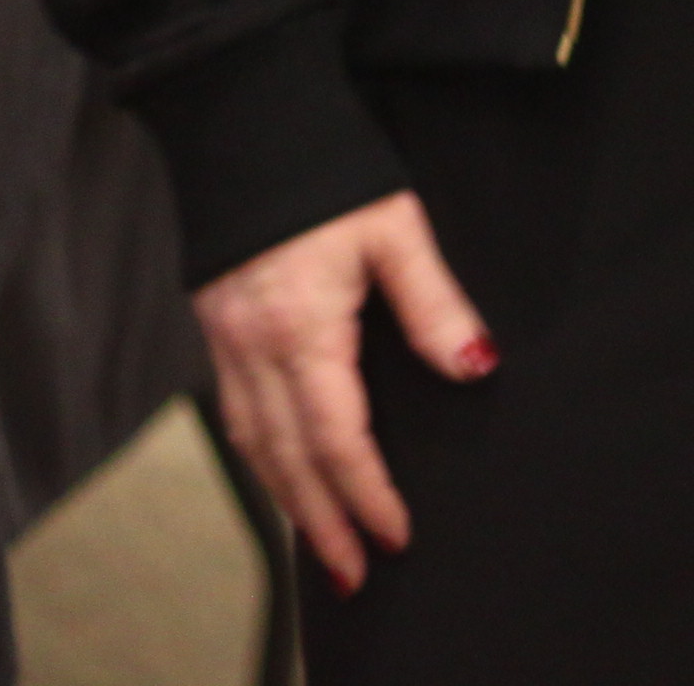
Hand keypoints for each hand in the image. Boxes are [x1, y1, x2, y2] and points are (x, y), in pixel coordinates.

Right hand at [193, 188, 495, 589]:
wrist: (243, 118)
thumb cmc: (328, 167)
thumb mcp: (395, 230)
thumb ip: (435, 305)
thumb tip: (476, 370)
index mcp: (301, 329)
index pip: (337, 438)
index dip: (367, 493)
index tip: (397, 535)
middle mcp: (254, 348)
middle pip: (287, 460)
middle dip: (320, 523)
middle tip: (352, 576)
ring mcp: (227, 340)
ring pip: (254, 443)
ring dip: (286, 498)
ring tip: (319, 543)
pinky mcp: (218, 327)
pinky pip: (238, 413)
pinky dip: (263, 456)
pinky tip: (284, 472)